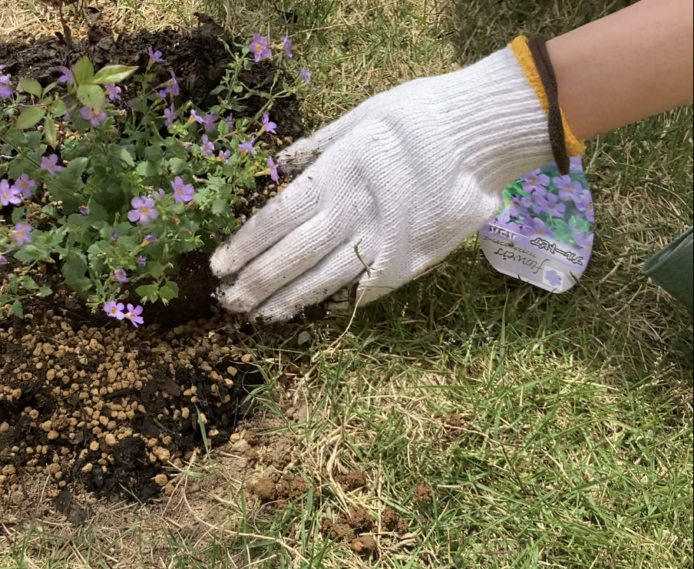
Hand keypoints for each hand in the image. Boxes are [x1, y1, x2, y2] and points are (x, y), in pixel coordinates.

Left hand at [212, 48, 556, 320]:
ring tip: (261, 316)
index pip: (276, 219)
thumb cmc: (419, 115)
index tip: (219, 267)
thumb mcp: (359, 116)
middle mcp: (351, 213)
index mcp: (333, 175)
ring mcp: (382, 242)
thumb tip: (276, 166)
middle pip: (292, 256)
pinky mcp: (411, 261)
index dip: (244, 246)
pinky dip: (340, 303)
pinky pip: (367, 289)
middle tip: (229, 303)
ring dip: (289, 301)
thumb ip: (315, 147)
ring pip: (324, 280)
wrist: (485, 133)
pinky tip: (315, 315)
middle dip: (257, 282)